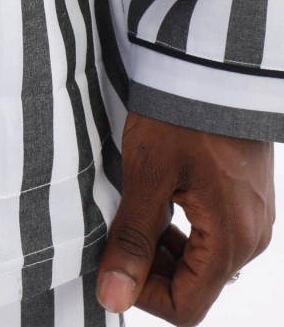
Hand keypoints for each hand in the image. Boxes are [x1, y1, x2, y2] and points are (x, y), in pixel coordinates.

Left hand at [96, 112, 273, 323]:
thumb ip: (132, 240)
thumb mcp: (147, 174)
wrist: (213, 63)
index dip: (143, 294)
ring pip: (202, 260)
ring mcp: (253, 217)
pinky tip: (157, 196)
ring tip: (134, 209)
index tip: (113, 261)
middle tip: (117, 230)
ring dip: (163, 246)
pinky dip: (181, 227)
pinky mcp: (247, 198)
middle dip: (151, 267)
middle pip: (195, 285)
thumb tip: (113, 298)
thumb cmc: (181, 114)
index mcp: (232, 241)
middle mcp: (251, 237)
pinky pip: (213, 233)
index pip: (186, 307)